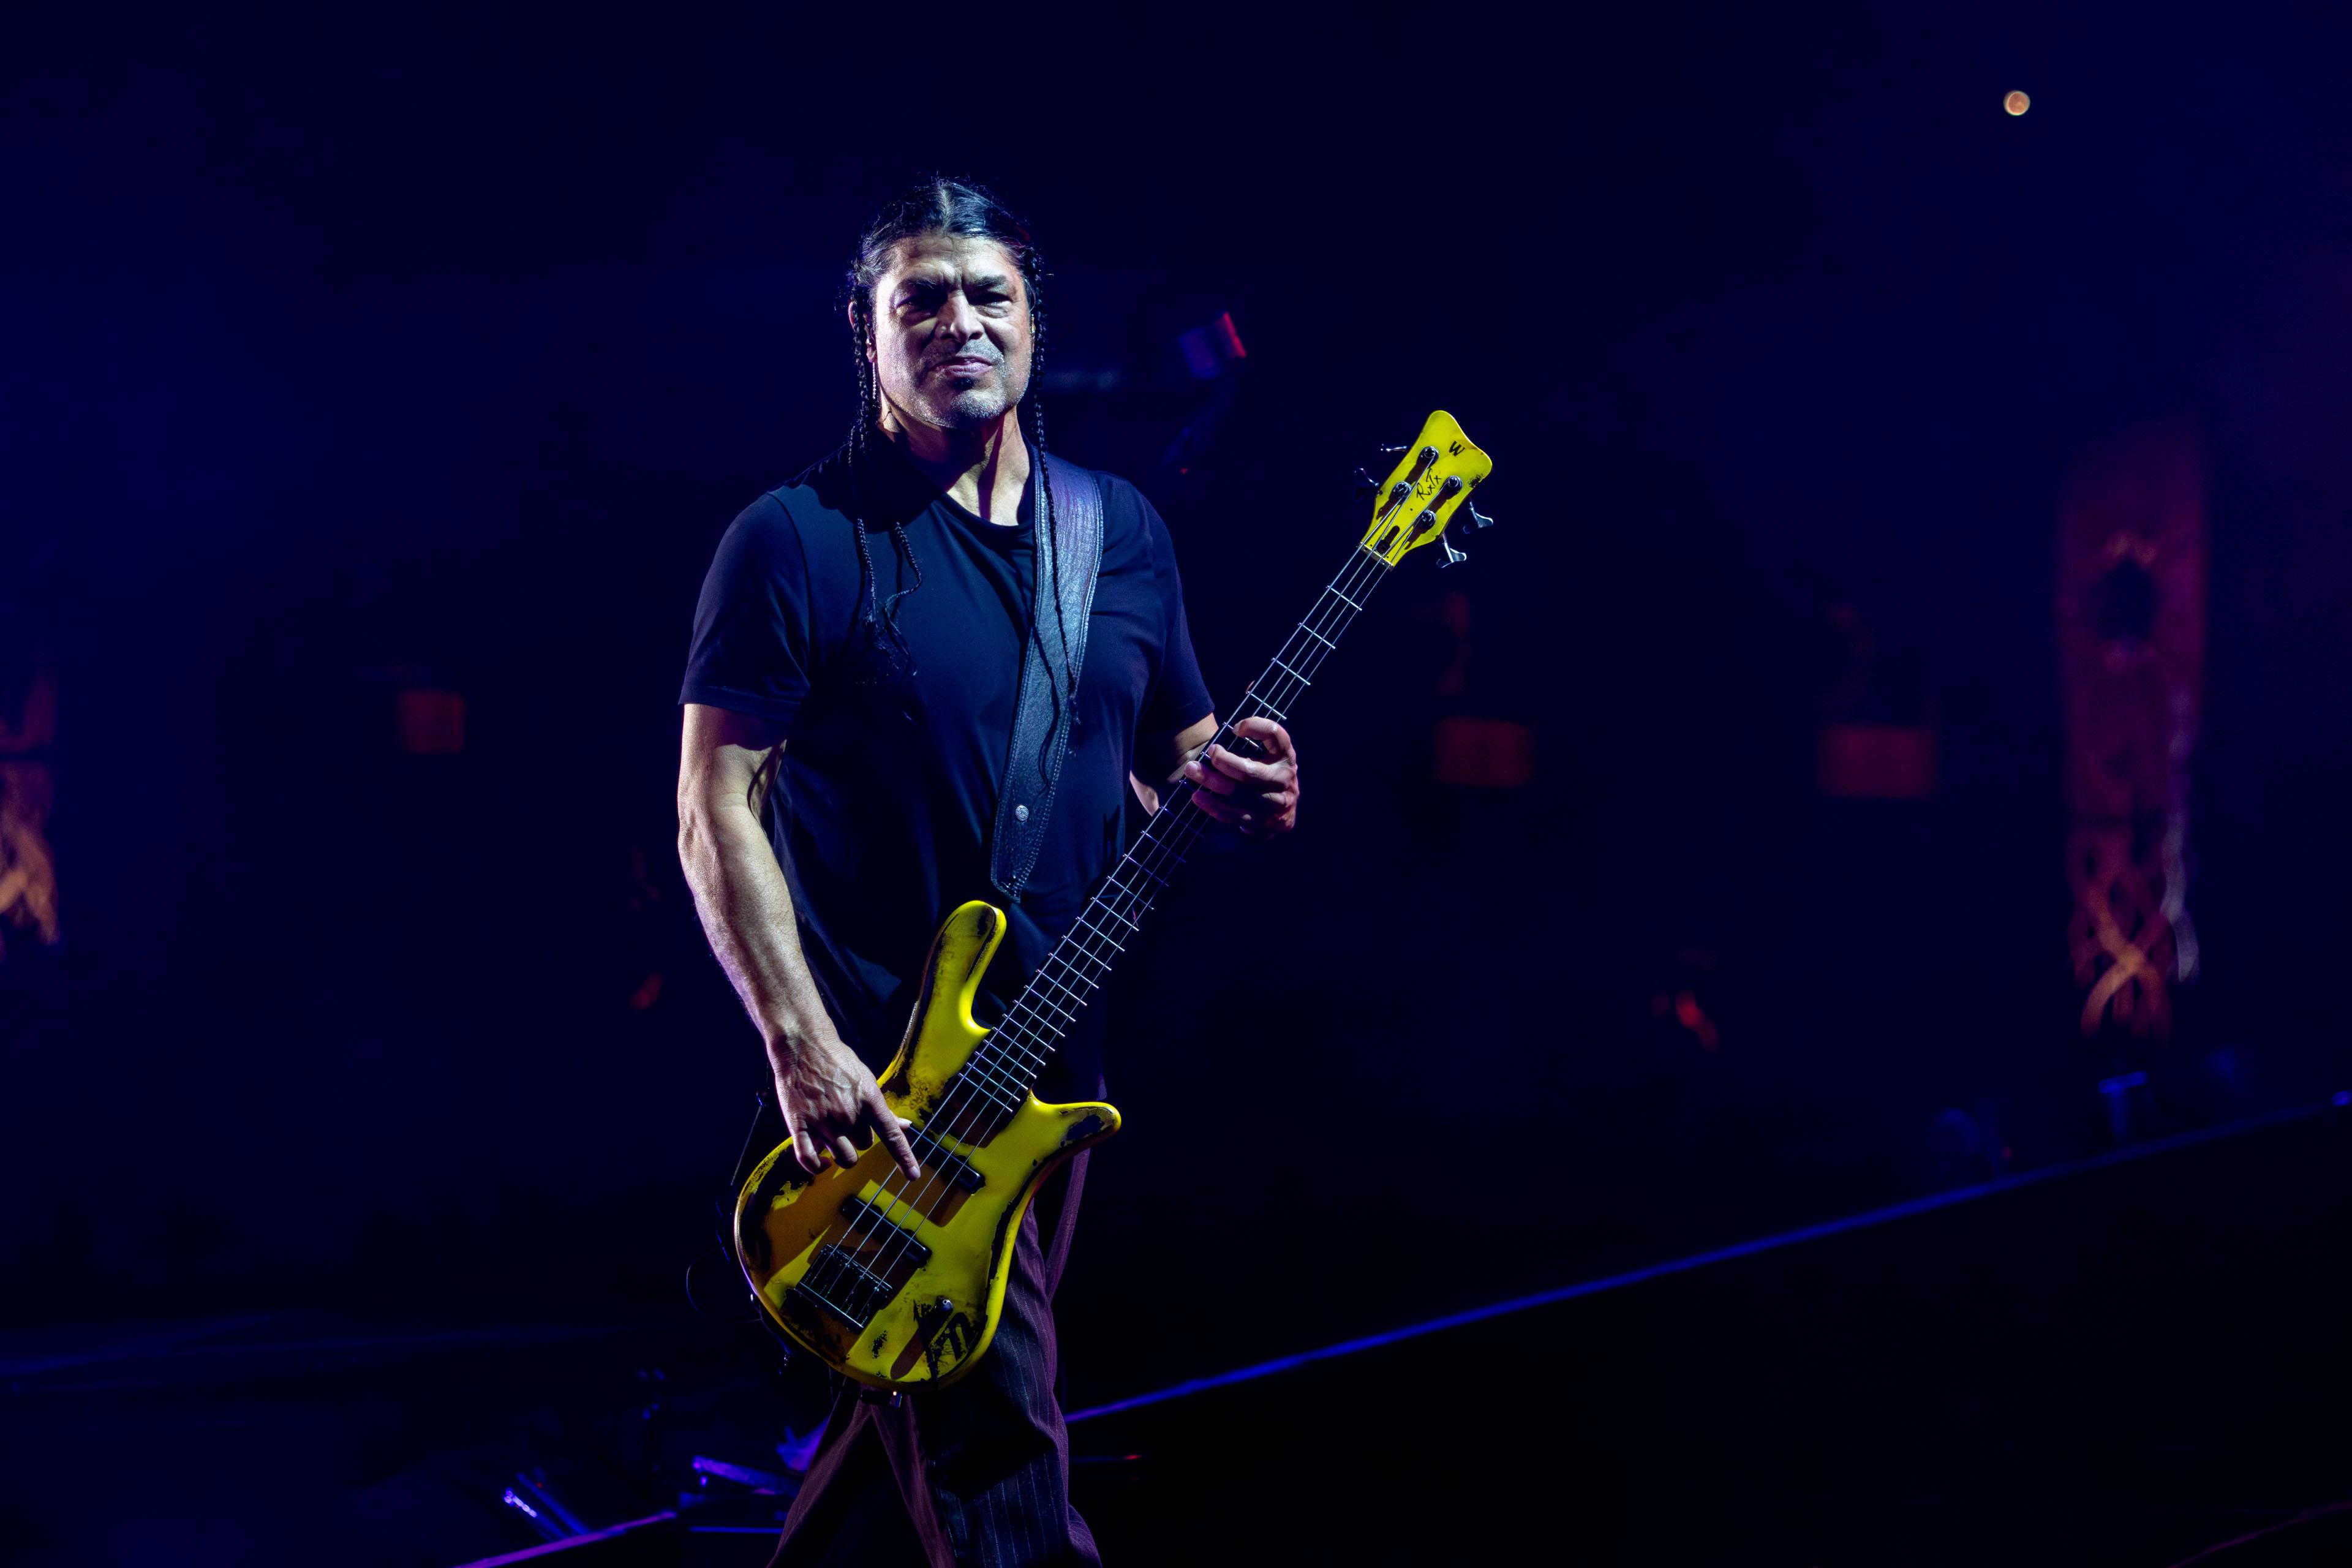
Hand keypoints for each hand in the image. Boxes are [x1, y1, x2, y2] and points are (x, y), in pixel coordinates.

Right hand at [771, 1031, 922, 1179]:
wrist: (803, 1046)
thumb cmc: (837, 1061)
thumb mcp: (866, 1079)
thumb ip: (882, 1108)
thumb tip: (905, 1126)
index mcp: (868, 1100)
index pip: (891, 1134)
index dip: (904, 1157)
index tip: (913, 1176)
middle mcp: (847, 1114)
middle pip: (864, 1145)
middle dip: (859, 1137)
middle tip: (848, 1120)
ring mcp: (822, 1122)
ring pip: (844, 1158)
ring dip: (842, 1153)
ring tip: (835, 1136)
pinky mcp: (799, 1126)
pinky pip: (809, 1160)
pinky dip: (817, 1167)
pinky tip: (822, 1164)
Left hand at [1183, 717, 1298, 837]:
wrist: (1281, 809)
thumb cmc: (1264, 772)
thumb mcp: (1265, 754)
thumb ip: (1251, 743)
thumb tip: (1221, 741)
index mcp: (1285, 756)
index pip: (1275, 735)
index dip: (1255, 727)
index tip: (1234, 729)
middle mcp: (1285, 779)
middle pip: (1251, 772)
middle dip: (1224, 762)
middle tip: (1208, 753)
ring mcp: (1277, 804)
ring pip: (1241, 795)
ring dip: (1213, 783)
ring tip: (1191, 771)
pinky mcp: (1265, 823)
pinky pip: (1236, 816)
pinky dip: (1215, 806)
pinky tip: (1199, 797)